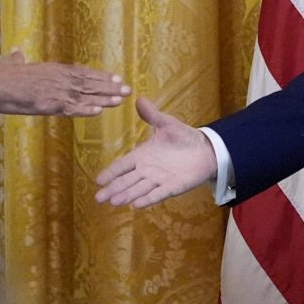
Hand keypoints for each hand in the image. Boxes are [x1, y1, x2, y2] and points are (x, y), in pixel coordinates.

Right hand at [0, 50, 129, 115]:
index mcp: (50, 70)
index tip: (115, 77)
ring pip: (84, 94)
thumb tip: (16, 53)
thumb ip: (17, 60)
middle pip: (87, 82)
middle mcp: (56, 78)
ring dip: (104, 97)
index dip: (98, 76)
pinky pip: (70, 108)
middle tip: (128, 89)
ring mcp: (52, 91)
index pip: (80, 72)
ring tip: (121, 99)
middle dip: (108, 86)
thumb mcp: (11, 64)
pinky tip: (99, 111)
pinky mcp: (46, 104)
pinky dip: (85, 109)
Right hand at [95, 97, 216, 206]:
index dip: (111, 172)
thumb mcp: (167, 124)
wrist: (206, 150)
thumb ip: (152, 115)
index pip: (122, 164)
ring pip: (139, 189)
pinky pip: (158, 194)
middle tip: (98, 198)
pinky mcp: (172, 187)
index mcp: (143, 155)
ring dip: (127, 195)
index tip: (98, 179)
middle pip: (126, 181)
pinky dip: (148, 199)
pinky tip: (137, 205)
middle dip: (113, 189)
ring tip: (114, 202)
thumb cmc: (184, 137)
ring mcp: (159, 180)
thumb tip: (139, 98)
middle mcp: (148, 169)